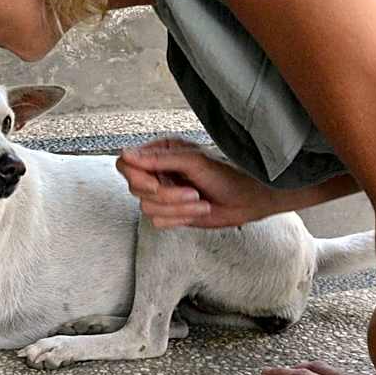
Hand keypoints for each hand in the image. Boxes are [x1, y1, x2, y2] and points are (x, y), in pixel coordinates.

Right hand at [117, 137, 278, 228]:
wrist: (248, 199)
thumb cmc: (228, 174)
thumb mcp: (194, 161)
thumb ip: (159, 158)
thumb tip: (127, 154)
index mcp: (161, 152)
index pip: (127, 164)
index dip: (137, 177)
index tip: (155, 184)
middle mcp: (158, 172)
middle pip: (135, 188)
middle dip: (166, 195)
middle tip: (191, 192)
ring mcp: (163, 193)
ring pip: (147, 207)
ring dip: (177, 208)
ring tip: (199, 201)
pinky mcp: (170, 212)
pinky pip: (158, 221)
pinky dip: (180, 218)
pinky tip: (197, 210)